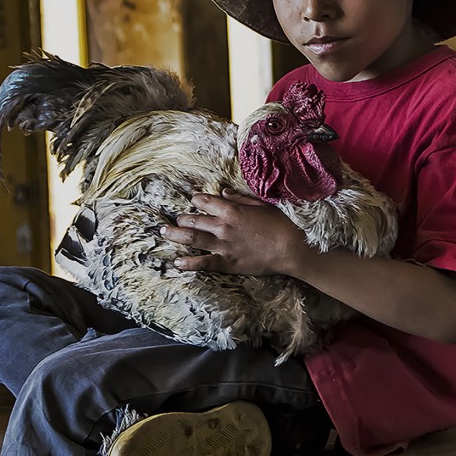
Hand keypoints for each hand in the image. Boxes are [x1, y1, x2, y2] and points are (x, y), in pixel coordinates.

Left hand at [162, 190, 304, 275]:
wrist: (291, 248)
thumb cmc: (281, 224)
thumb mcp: (261, 205)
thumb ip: (240, 198)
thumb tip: (223, 192)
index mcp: (231, 210)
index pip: (205, 201)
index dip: (197, 200)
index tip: (193, 201)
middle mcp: (223, 226)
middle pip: (194, 220)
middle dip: (182, 218)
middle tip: (174, 219)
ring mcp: (223, 245)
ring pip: (192, 238)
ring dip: (176, 235)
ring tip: (164, 233)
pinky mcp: (227, 263)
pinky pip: (203, 262)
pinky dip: (189, 262)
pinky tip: (177, 262)